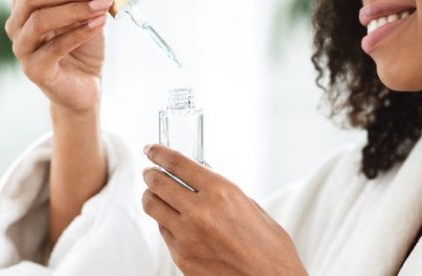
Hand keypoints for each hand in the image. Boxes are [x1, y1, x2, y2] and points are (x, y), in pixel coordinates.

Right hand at [6, 0, 112, 112]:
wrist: (85, 86)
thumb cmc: (83, 49)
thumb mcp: (86, 18)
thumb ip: (84, 2)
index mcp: (25, 10)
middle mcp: (17, 27)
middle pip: (31, 0)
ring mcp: (22, 49)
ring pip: (40, 21)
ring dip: (75, 10)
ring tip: (101, 6)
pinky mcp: (34, 70)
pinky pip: (55, 47)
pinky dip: (80, 33)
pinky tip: (99, 24)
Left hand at [141, 145, 307, 275]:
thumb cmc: (270, 249)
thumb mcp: (251, 207)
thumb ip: (223, 189)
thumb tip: (203, 171)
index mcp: (222, 193)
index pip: (178, 164)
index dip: (159, 153)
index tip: (151, 149)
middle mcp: (200, 212)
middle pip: (157, 183)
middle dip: (151, 174)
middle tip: (150, 172)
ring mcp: (187, 237)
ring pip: (152, 206)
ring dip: (151, 197)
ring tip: (155, 194)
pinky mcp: (181, 257)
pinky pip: (162, 232)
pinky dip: (164, 222)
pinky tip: (173, 221)